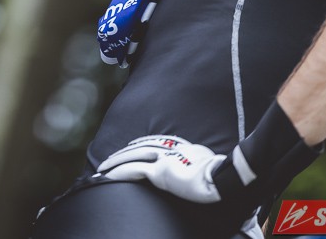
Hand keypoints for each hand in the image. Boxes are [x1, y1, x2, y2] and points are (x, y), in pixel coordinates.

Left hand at [95, 135, 226, 203]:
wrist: (222, 179)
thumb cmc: (223, 177)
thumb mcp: (214, 167)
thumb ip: (205, 167)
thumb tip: (208, 176)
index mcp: (185, 149)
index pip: (158, 145)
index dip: (142, 147)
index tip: (131, 148)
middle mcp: (172, 150)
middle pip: (142, 148)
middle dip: (124, 154)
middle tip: (109, 159)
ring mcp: (164, 159)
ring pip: (133, 157)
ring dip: (116, 163)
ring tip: (102, 169)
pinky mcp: (159, 172)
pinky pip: (133, 171)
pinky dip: (118, 173)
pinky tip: (107, 175)